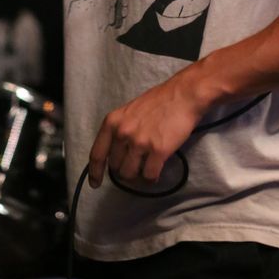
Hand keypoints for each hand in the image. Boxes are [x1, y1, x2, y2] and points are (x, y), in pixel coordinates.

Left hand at [88, 66, 206, 187]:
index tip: (96, 184)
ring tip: (147, 167)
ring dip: (138, 175)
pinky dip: (152, 177)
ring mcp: (140, 142)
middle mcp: (123, 133)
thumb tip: (116, 154)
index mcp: (112, 121)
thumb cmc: (158, 101)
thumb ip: (119, 130)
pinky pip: (149, 175)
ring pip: (130, 174)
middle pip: (116, 168)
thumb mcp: (129, 111)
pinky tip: (156, 170)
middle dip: (125, 169)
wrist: (183, 95)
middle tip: (137, 164)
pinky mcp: (158, 151)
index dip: (95, 172)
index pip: (97, 154)